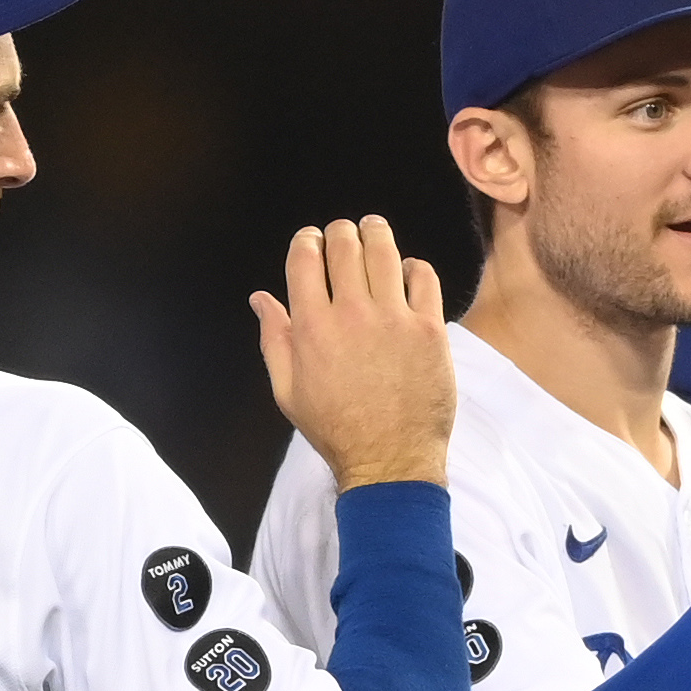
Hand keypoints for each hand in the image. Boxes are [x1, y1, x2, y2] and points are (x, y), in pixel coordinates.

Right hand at [252, 216, 454, 490]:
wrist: (390, 460)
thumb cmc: (336, 430)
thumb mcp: (288, 391)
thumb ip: (274, 339)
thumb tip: (261, 298)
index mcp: (312, 327)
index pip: (305, 259)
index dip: (306, 241)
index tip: (311, 240)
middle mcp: (352, 314)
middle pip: (344, 246)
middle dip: (340, 233)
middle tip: (343, 234)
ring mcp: (394, 319)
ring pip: (384, 252)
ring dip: (376, 234)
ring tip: (373, 230)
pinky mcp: (430, 330)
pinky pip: (424, 277)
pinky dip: (414, 267)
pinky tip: (407, 272)